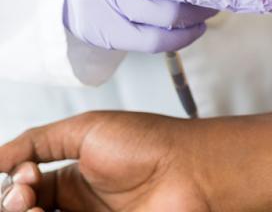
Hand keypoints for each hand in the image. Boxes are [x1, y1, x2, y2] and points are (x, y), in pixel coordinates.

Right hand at [0, 112, 211, 211]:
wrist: (191, 169)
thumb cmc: (150, 143)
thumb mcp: (86, 130)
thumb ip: (38, 141)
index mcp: (71, 178)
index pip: (22, 191)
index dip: (14, 187)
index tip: (28, 175)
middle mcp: (78, 206)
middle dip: (14, 204)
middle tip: (27, 195)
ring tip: (35, 208)